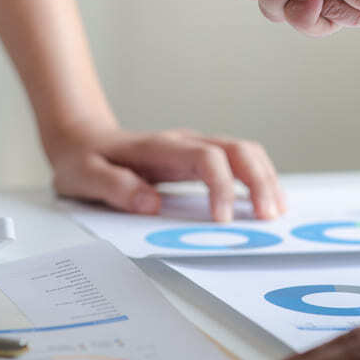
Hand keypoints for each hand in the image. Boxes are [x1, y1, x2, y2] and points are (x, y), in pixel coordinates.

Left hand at [43, 120, 286, 221]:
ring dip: (266, 179)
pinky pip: (240, 161)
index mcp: (161, 148)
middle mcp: (185, 142)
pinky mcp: (201, 157)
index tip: (222, 220)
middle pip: (238, 150)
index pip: (206, 158)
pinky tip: (266, 200)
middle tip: (268, 218)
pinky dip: (259, 178)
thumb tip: (150, 203)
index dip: (221, 187)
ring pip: (245, 152)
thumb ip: (114, 187)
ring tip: (277, 211)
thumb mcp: (84, 176)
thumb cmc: (84, 160)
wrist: (83, 139)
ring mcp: (196, 147)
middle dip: (259, 182)